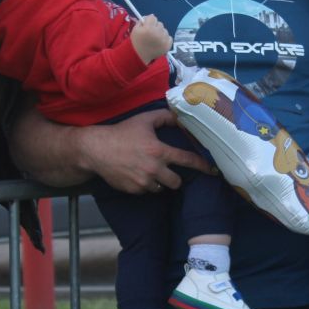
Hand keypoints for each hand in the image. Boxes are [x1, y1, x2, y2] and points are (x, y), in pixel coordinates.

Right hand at [80, 109, 210, 193]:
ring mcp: (143, 182)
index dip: (202, 166)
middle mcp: (154, 169)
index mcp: (159, 151)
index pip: (187, 160)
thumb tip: (181, 117)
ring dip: (159, 182)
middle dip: (175, 178)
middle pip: (176, 182)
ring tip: (149, 171)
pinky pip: (146, 191)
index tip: (212, 170)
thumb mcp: (144, 120)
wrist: (96, 150)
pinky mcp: (133, 190)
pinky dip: (145, 185)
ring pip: (161, 188)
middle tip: (167, 170)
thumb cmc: (121, 132)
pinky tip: (136, 174)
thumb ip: (164, 117)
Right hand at [131, 15, 171, 62]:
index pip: (153, 17)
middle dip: (155, 27)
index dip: (149, 21)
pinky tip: (159, 42)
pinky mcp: (168, 46)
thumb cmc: (136, 42)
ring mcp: (164, 40)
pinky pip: (169, 37)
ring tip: (155, 39)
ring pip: (165, 30)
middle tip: (150, 33)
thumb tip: (150, 16)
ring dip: (160, 33)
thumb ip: (141, 21)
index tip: (146, 25)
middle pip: (160, 23)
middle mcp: (157, 33)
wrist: (139, 56)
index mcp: (148, 28)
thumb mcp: (135, 29)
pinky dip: (165, 39)